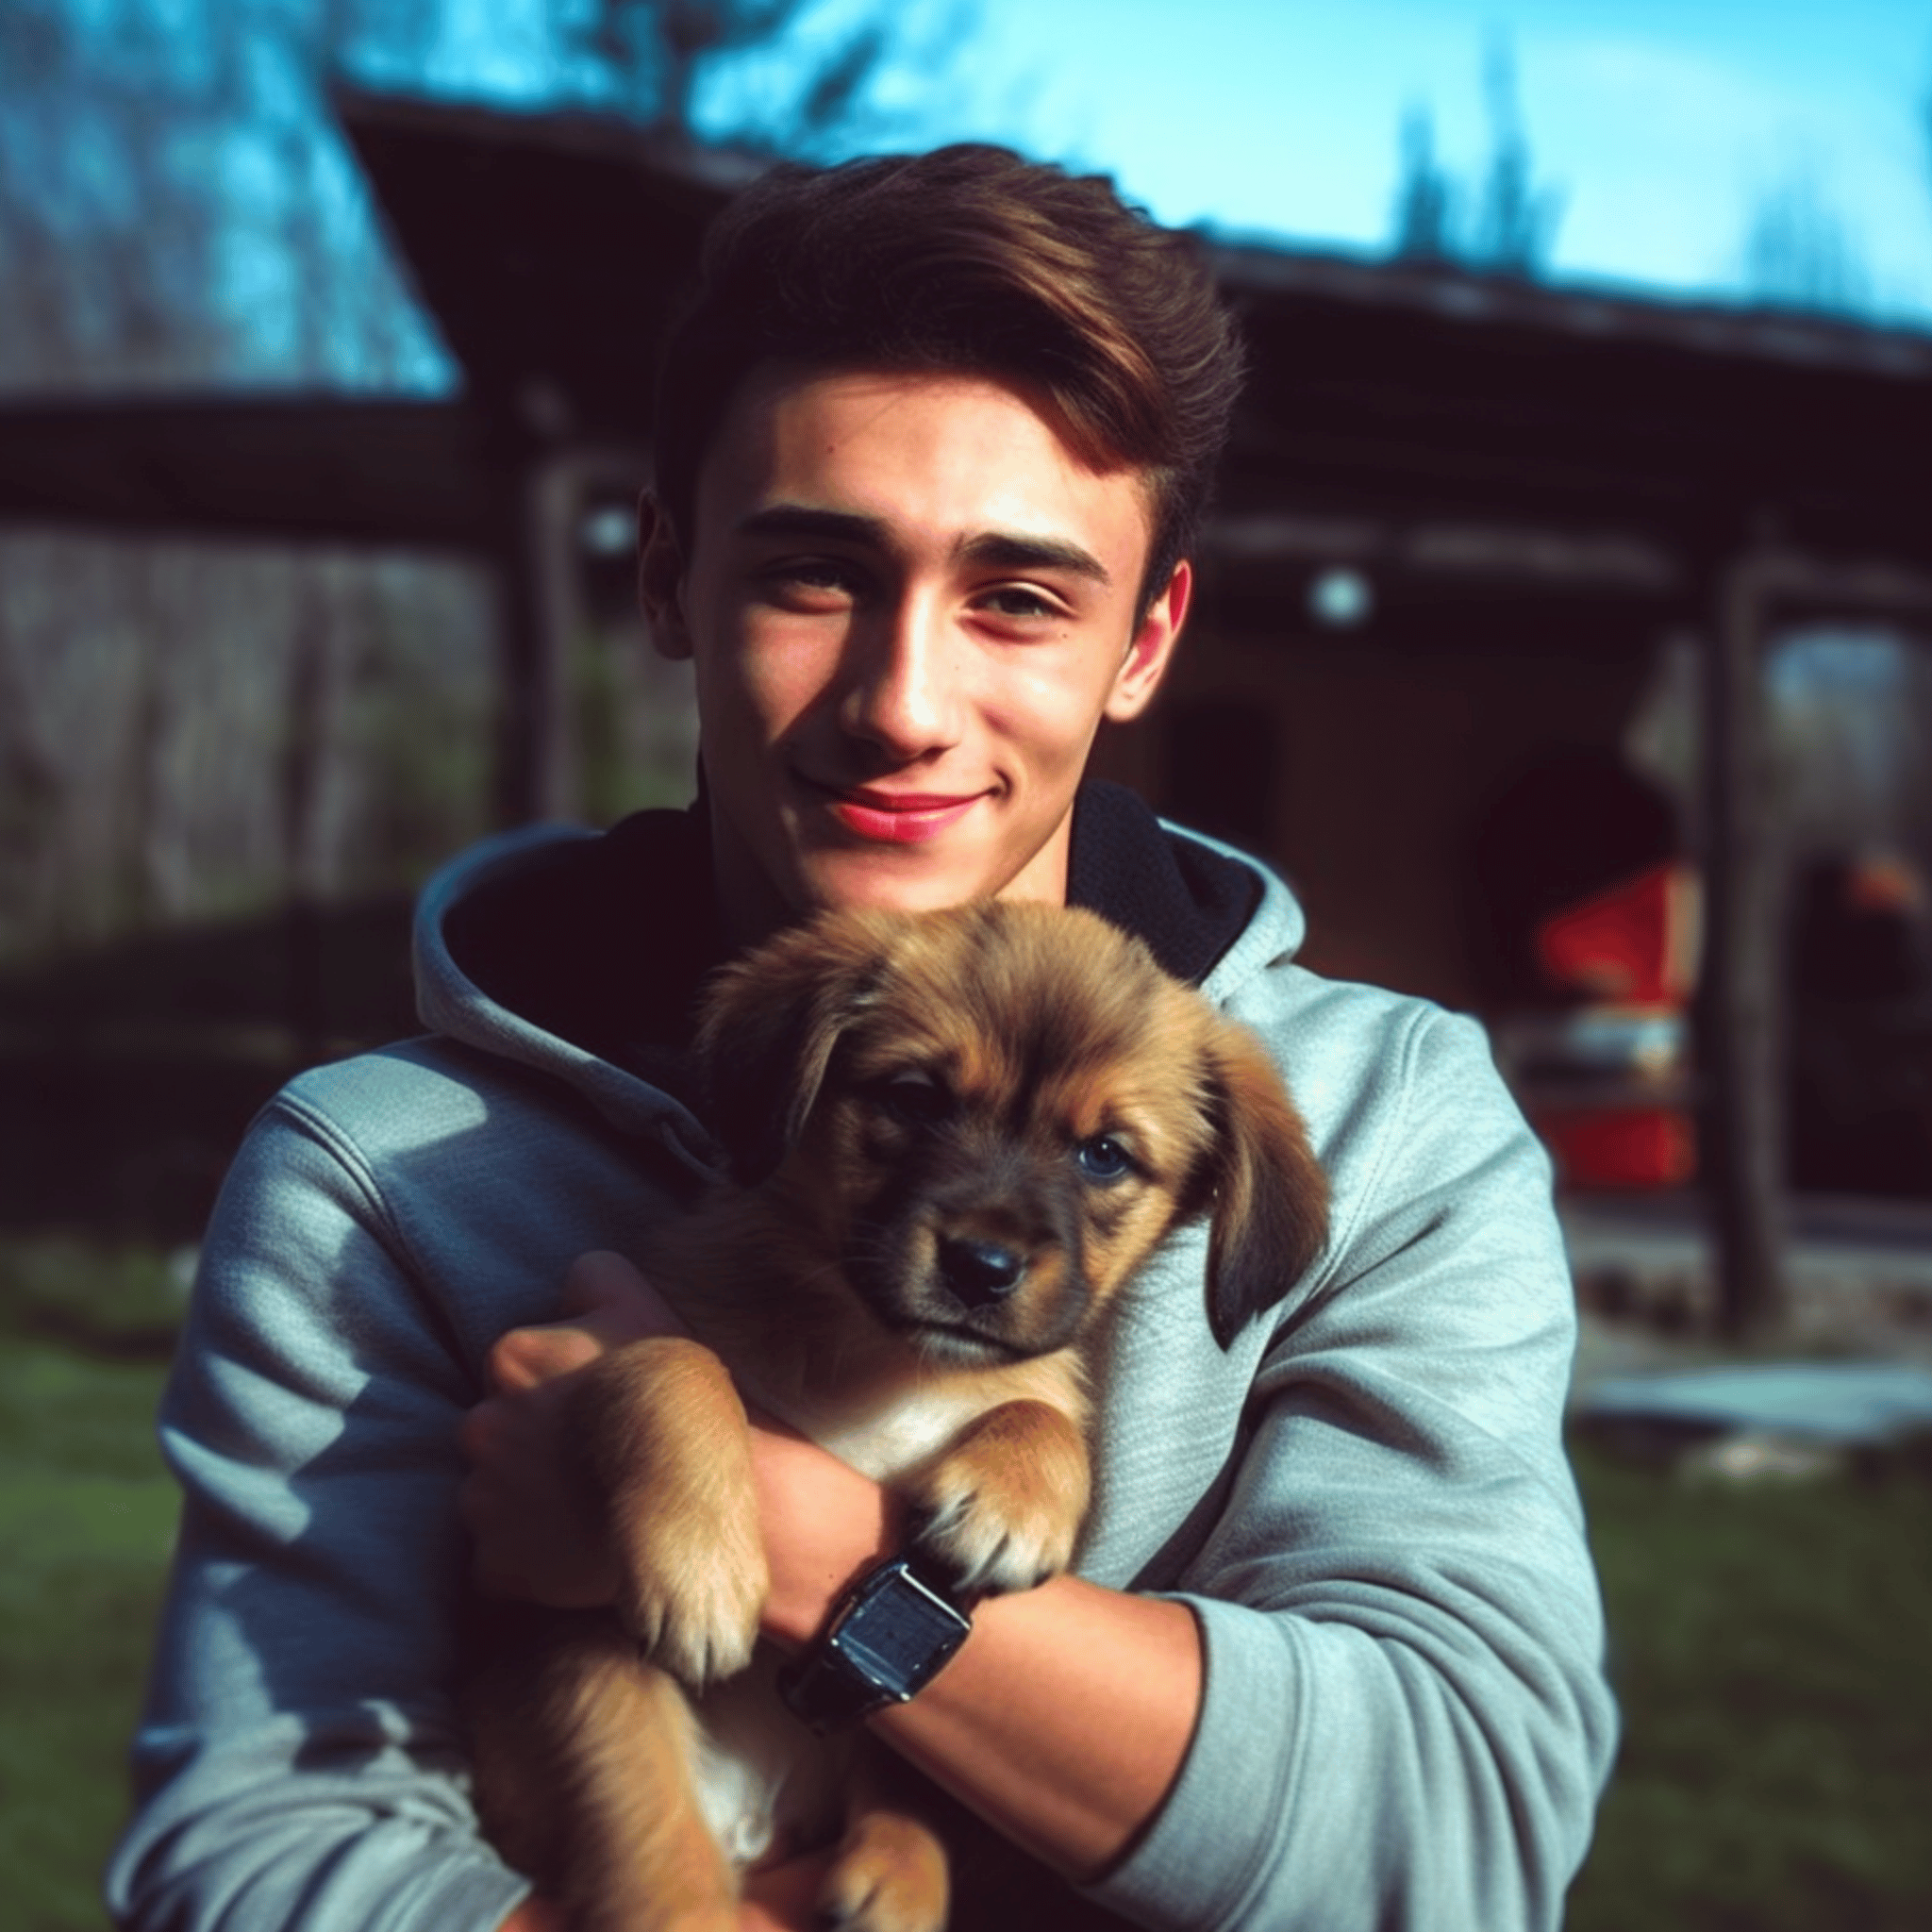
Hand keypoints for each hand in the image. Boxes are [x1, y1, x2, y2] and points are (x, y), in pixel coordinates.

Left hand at [457, 1251, 687, 1604]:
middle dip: (536, 1444)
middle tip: (594, 1457)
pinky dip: (530, 1563)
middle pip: (500, 1431)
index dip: (562, 1386)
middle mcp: (483, 1425)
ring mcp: (485, 1500)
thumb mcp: (643, 1307)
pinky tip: (579, 1550)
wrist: (692, 1505)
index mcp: (511, 1358)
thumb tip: (573, 1279)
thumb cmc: (675, 1402)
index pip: (519, 1367)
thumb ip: (593, 1278)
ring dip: (530, 1503)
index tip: (597, 1405)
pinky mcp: (498, 1565)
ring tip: (591, 1506)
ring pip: (493, 1496)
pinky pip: (498, 1565)